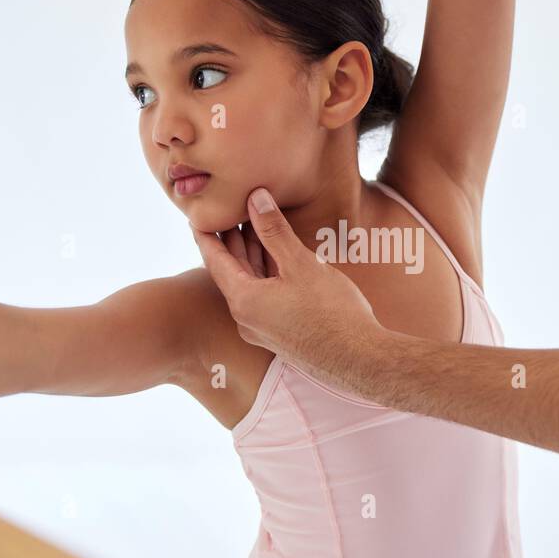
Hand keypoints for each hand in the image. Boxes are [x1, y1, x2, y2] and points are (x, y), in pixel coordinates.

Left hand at [191, 188, 381, 377]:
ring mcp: (264, 329)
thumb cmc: (332, 312)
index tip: (197, 214)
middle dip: (233, 240)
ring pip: (251, 284)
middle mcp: (246, 318)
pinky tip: (279, 258)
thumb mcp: (300, 264)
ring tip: (257, 225)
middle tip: (232, 210)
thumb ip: (274, 230)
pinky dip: (267, 273)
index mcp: (243, 301)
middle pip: (232, 271)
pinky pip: (265, 297)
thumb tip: (255, 198)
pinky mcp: (282, 334)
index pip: (213, 259)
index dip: (205, 233)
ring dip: (253, 256)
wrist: (361, 359)